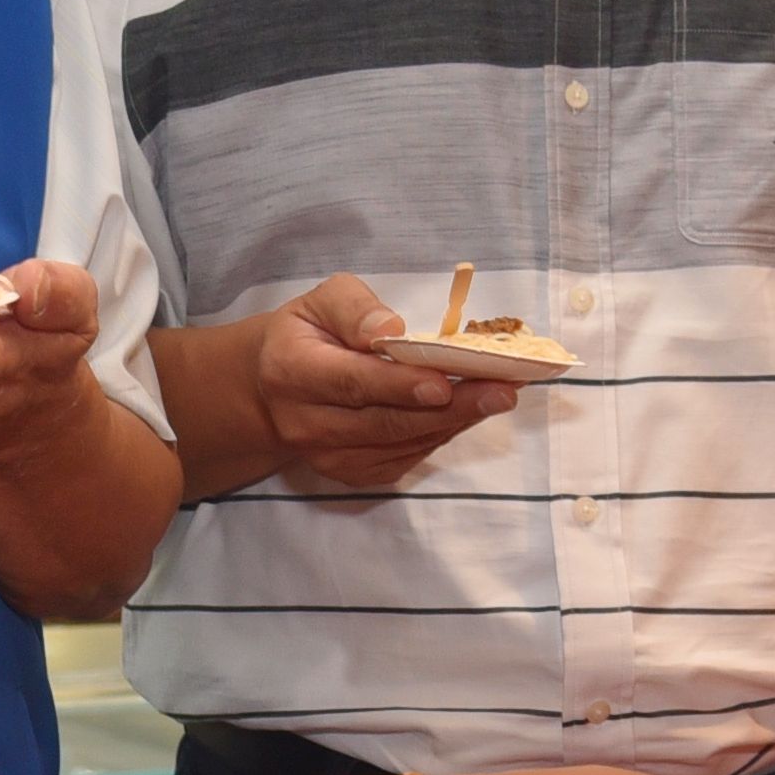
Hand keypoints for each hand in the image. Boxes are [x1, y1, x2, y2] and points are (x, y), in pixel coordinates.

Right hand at [238, 275, 517, 493]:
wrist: (273, 387)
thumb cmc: (307, 334)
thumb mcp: (320, 301)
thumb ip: (353, 308)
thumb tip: (392, 329)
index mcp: (292, 371)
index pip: (351, 382)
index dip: (399, 385)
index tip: (444, 382)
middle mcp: (305, 423)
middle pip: (384, 421)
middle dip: (448, 408)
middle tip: (501, 391)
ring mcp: (328, 456)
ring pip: (400, 443)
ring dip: (453, 422)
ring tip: (498, 396)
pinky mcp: (351, 474)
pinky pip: (404, 458)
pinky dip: (440, 434)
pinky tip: (467, 412)